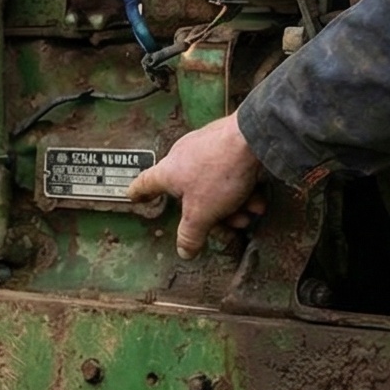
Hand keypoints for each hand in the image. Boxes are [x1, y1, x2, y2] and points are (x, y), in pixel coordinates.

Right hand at [127, 114, 266, 257]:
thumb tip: (184, 251)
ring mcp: (205, 146)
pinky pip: (229, 171)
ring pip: (213, 183)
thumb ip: (191, 234)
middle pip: (189, 192)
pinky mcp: (227, 142)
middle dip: (208, 212)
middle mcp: (182, 156)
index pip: (144, 183)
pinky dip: (242, 187)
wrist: (253, 138)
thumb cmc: (219, 171)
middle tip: (222, 223)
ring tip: (248, 211)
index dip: (138, 192)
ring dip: (231, 203)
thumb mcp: (202, 213)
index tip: (133, 195)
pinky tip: (256, 198)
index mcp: (167, 172)